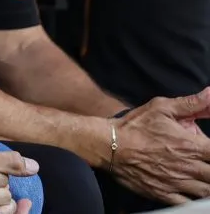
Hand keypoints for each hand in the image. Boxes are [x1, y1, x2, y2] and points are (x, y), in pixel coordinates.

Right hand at [111, 88, 209, 204]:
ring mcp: (176, 183)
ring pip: (206, 192)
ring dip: (207, 184)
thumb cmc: (134, 126)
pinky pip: (188, 203)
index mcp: (190, 145)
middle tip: (205, 162)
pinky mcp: (164, 194)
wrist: (108, 145)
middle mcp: (187, 167)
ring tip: (201, 176)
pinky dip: (194, 200)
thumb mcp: (161, 108)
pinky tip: (192, 191)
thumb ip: (191, 104)